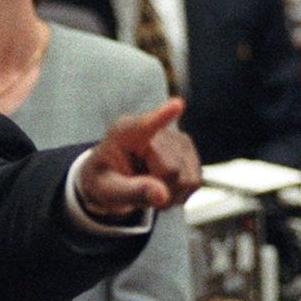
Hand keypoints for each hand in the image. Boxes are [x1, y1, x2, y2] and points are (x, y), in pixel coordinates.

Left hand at [77, 98, 200, 218]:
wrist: (113, 178)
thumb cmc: (105, 181)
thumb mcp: (109, 190)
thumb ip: (133, 192)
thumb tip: (162, 195)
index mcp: (124, 132)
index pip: (145, 125)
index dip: (163, 116)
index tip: (177, 104)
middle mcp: (154, 129)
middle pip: (172, 171)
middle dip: (160, 189)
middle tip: (138, 189)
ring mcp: (175, 138)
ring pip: (188, 179)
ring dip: (170, 193)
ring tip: (149, 186)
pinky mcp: (188, 149)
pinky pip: (195, 182)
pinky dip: (179, 193)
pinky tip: (162, 186)